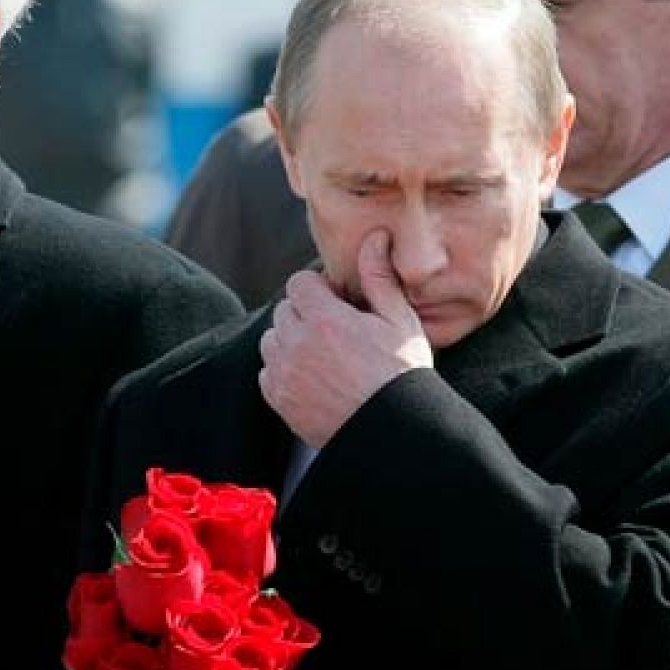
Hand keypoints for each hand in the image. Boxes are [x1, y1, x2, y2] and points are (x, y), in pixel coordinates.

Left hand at [258, 229, 433, 446]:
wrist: (393, 431)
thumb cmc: (402, 375)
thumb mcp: (400, 321)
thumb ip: (379, 277)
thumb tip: (374, 237)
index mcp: (325, 320)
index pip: (299, 283)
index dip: (320, 289)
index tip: (341, 304)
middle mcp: (297, 344)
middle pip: (285, 310)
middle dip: (306, 313)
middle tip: (337, 330)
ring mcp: (284, 373)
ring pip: (272, 340)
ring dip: (291, 340)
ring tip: (324, 354)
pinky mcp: (279, 400)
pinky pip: (267, 372)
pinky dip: (283, 370)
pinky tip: (313, 377)